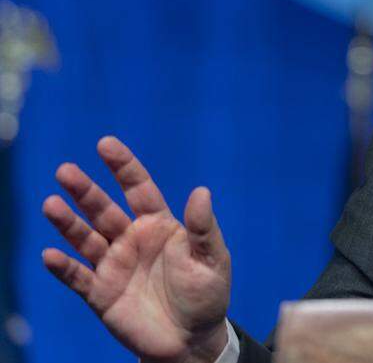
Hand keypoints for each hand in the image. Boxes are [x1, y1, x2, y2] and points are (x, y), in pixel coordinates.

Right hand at [42, 137, 230, 362]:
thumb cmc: (206, 295)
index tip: (105, 144)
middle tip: (65, 171)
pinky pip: (77, 277)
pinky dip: (63, 267)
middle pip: (103, 209)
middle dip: (85, 191)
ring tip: (51, 205)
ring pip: (85, 238)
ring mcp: (113, 265)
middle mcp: (132, 239)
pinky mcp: (100, 293)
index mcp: (159, 225)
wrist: (191, 340)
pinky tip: (50, 254)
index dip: (123, 166)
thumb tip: (201, 191)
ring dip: (68, 223)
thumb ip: (204, 228)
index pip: (138, 188)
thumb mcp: (212, 259)